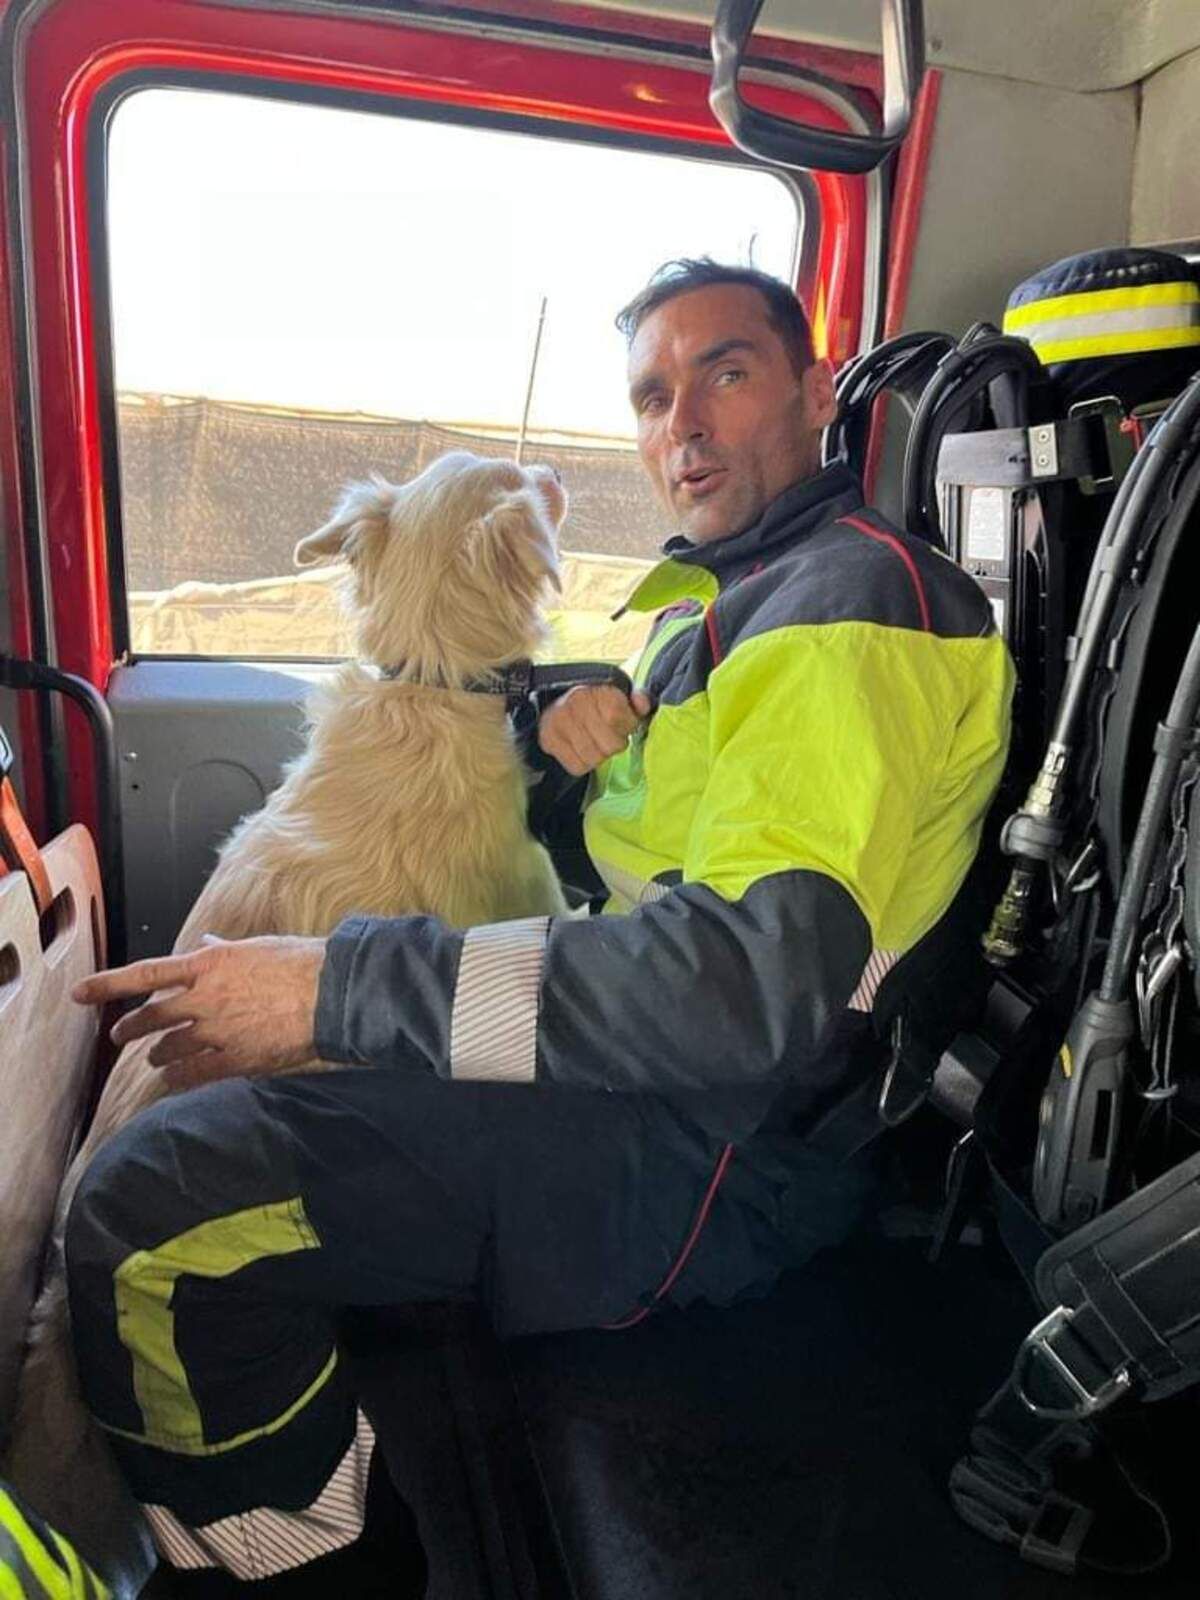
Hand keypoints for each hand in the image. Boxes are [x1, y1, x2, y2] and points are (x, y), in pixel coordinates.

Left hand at [71, 934, 327, 1090]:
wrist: (332, 994)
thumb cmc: (300, 964)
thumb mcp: (256, 947)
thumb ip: (223, 949)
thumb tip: (205, 939)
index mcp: (208, 963)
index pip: (145, 974)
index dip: (107, 985)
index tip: (80, 994)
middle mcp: (204, 998)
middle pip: (151, 1017)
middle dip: (131, 1029)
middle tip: (121, 1037)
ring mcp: (217, 1031)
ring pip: (168, 1049)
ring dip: (157, 1055)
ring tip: (156, 1059)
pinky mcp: (234, 1059)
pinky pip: (192, 1074)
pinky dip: (178, 1079)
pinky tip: (173, 1082)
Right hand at [537, 684, 651, 775]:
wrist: (558, 701)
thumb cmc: (596, 702)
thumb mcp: (621, 696)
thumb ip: (638, 700)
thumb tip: (641, 703)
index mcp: (598, 690)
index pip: (620, 720)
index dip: (626, 727)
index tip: (622, 723)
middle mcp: (576, 703)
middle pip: (610, 745)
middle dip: (614, 744)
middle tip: (608, 736)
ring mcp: (559, 722)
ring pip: (594, 759)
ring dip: (599, 755)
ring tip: (595, 742)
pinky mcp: (548, 739)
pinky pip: (576, 767)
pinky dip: (582, 763)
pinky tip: (581, 750)